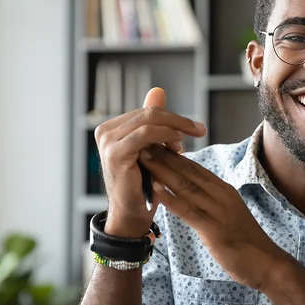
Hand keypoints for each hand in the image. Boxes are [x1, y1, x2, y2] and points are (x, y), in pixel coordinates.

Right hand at [93, 87, 203, 236]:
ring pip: (147, 120)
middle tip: (199, 129)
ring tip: (192, 135)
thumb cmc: (143, 184)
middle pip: (147, 113)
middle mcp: (104, 131)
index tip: (192, 128)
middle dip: (177, 120)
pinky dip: (164, 135)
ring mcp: (107, 141)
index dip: (171, 117)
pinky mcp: (115, 153)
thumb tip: (158, 91)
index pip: (146, 112)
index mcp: (110, 128)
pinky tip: (179, 142)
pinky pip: (144, 134)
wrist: (132, 213)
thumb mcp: (150, 148)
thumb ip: (152, 122)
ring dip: (174, 126)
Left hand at [136, 143, 286, 290]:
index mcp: (223, 190)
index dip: (171, 154)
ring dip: (162, 171)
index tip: (152, 142)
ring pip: (186, 186)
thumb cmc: (246, 241)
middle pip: (187, 171)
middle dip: (163, 156)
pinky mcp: (214, 230)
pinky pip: (189, 211)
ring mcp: (218, 211)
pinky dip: (171, 199)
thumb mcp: (227, 213)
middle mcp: (221, 195)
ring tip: (143, 157)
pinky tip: (156, 190)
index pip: (194, 167)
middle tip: (141, 141)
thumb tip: (191, 191)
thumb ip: (210, 200)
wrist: (267, 263)